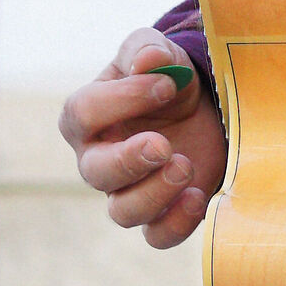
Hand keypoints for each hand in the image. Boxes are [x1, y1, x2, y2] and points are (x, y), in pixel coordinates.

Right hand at [59, 27, 229, 249]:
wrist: (202, 106)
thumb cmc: (167, 77)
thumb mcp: (159, 53)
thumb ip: (147, 50)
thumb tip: (147, 62)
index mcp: (86, 115)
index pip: (83, 112)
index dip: (122, 99)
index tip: (167, 84)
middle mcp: (98, 159)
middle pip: (96, 172)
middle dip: (129, 161)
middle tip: (164, 145)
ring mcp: (127, 191)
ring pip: (123, 212)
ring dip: (155, 194)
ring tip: (186, 166)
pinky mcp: (161, 213)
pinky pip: (157, 236)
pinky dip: (176, 223)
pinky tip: (198, 196)